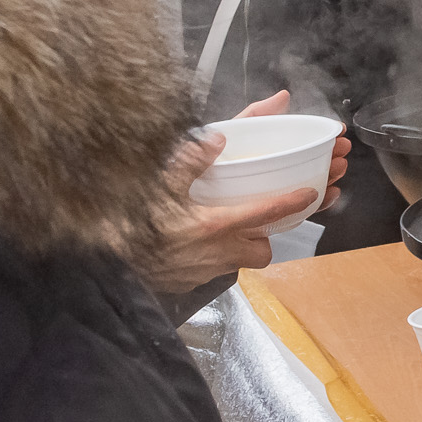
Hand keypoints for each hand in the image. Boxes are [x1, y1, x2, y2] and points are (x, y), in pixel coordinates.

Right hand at [141, 91, 348, 294]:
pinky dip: (215, 257)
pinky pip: (215, 270)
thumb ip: (190, 160)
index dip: (293, 203)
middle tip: (259, 220)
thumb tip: (217, 138)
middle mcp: (218, 253)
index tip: (312, 193)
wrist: (110, 268)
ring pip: (240, 262)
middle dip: (267, 236)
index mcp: (215, 225)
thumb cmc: (133, 224)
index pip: (266, 214)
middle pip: (262, 250)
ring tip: (229, 229)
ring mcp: (204, 272)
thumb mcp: (161, 184)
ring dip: (242, 247)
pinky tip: (199, 244)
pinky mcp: (189, 283)